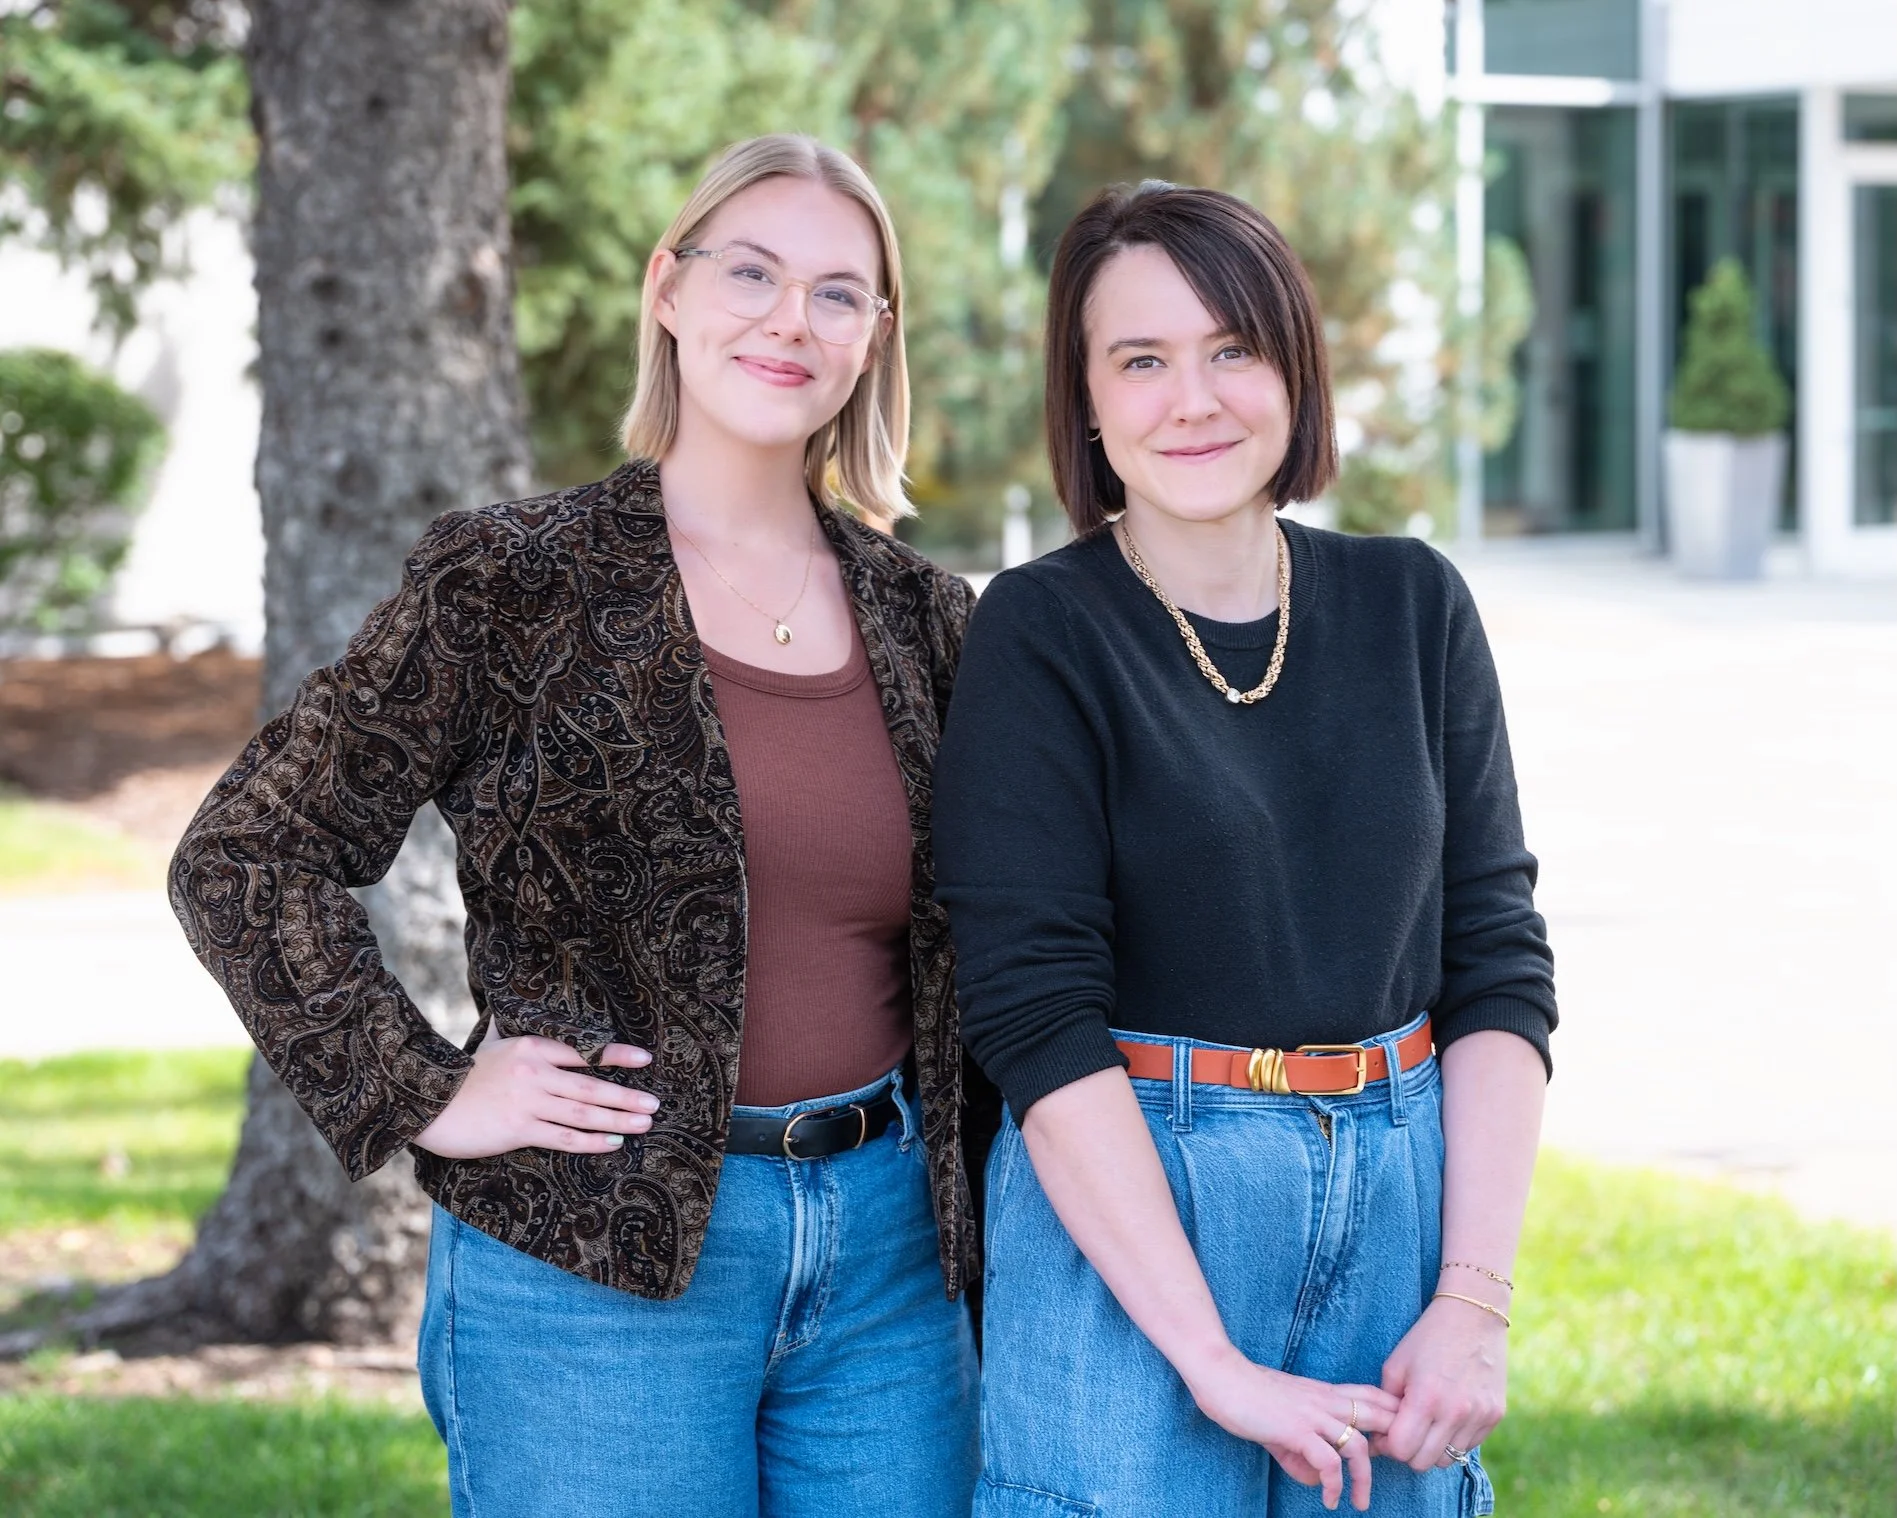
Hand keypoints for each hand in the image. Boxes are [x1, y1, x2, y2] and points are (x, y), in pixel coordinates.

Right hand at [413, 1037, 655, 1158]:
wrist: (427, 1104)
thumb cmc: (461, 1074)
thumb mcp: (490, 1044)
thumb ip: (509, 1029)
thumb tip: (510, 1006)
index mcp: (531, 1048)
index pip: (583, 1051)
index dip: (616, 1055)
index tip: (645, 1059)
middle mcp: (535, 1073)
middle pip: (591, 1085)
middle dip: (627, 1096)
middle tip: (655, 1104)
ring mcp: (528, 1102)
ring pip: (583, 1112)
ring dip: (617, 1119)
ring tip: (644, 1123)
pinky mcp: (518, 1129)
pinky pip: (563, 1137)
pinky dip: (590, 1141)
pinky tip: (612, 1143)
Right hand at [1187, 1345, 1399, 1511]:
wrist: (1222, 1377)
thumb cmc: (1246, 1394)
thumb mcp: (1281, 1423)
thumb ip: (1299, 1450)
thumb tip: (1313, 1479)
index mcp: (1324, 1393)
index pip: (1372, 1395)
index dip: (1392, 1414)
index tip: (1396, 1441)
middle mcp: (1325, 1401)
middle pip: (1379, 1416)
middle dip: (1396, 1442)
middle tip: (1397, 1470)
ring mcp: (1312, 1415)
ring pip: (1359, 1446)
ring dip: (1365, 1479)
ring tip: (1360, 1502)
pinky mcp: (1296, 1430)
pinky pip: (1329, 1462)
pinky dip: (1334, 1485)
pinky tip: (1329, 1499)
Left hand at [1374, 1293, 1508, 1471]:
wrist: (1473, 1316)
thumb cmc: (1427, 1338)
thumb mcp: (1396, 1365)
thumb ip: (1386, 1404)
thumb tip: (1379, 1438)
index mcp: (1426, 1398)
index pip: (1401, 1450)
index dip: (1387, 1444)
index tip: (1385, 1432)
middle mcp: (1455, 1413)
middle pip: (1423, 1462)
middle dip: (1408, 1451)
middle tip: (1404, 1430)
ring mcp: (1479, 1416)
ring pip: (1448, 1460)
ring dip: (1432, 1448)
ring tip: (1426, 1422)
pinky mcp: (1495, 1416)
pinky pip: (1468, 1446)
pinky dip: (1454, 1439)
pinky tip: (1447, 1415)